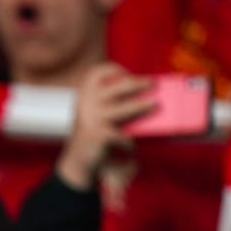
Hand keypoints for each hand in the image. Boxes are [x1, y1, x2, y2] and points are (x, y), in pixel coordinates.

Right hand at [56, 64, 154, 190]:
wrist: (76, 162)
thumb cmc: (92, 135)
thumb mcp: (96, 114)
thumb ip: (111, 102)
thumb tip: (142, 94)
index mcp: (83, 95)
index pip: (97, 72)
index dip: (114, 69)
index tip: (127, 74)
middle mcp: (86, 103)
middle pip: (118, 86)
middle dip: (138, 83)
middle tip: (152, 83)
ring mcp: (91, 118)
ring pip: (124, 108)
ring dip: (141, 106)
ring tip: (154, 105)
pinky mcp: (98, 134)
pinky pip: (122, 134)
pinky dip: (128, 142)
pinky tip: (131, 147)